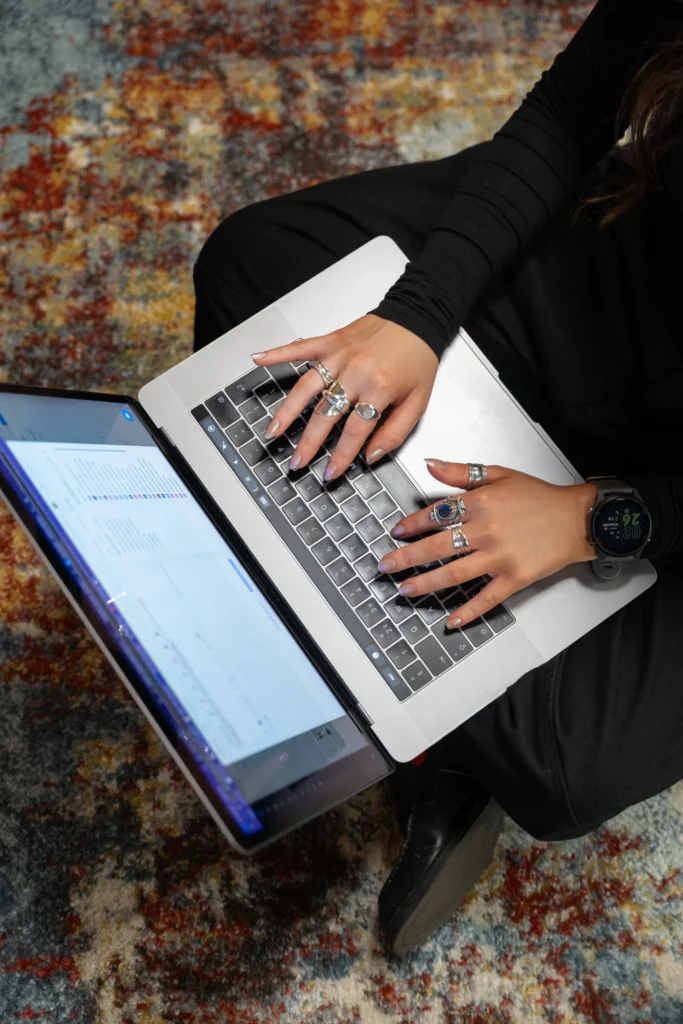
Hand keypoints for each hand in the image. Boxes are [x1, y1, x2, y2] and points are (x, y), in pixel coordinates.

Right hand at [251, 314, 437, 478]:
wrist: (418, 316)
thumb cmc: (418, 359)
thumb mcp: (418, 402)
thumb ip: (395, 432)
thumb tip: (370, 455)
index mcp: (379, 388)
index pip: (354, 431)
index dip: (341, 456)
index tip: (330, 472)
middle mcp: (356, 371)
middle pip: (325, 414)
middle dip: (308, 443)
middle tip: (296, 462)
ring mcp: (339, 355)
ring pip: (306, 387)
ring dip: (287, 411)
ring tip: (273, 431)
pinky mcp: (331, 340)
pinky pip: (301, 348)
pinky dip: (278, 353)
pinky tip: (258, 359)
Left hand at [376, 459, 597, 628]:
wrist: (577, 518)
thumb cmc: (539, 496)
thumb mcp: (499, 474)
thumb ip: (461, 472)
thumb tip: (430, 465)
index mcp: (480, 503)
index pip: (436, 515)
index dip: (412, 525)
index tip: (397, 532)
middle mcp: (486, 530)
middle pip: (437, 547)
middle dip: (407, 558)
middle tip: (385, 566)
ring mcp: (500, 557)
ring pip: (454, 574)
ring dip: (426, 584)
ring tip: (404, 590)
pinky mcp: (514, 578)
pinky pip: (486, 598)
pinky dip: (468, 611)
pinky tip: (451, 621)